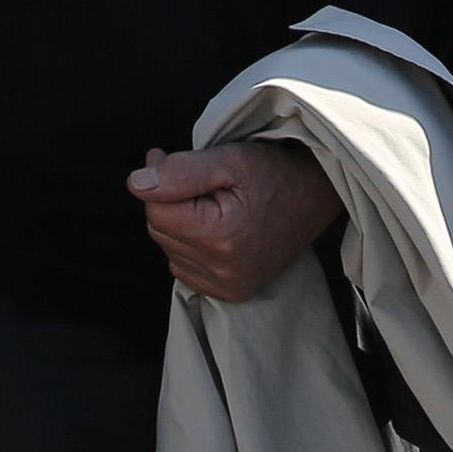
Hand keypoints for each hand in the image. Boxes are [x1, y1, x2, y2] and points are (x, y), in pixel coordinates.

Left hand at [127, 140, 339, 302]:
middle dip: (170, 201)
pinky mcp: (231, 292)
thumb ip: (179, 171)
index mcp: (221, 236)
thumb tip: (137, 184)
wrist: (315, 195)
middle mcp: (223, 270)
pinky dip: (191, 246)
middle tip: (196, 178)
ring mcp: (227, 286)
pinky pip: (184, 268)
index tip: (174, 158)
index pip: (155, 210)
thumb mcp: (228, 159)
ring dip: (181, 223)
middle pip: (160, 230)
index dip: (158, 179)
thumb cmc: (273, 172)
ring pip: (170, 249)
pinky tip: (215, 228)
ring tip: (212, 202)